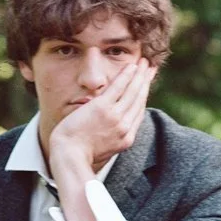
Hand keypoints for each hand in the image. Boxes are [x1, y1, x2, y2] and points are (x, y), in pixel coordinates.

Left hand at [48, 58, 154, 175]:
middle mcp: (124, 128)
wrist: (69, 157)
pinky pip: (119, 88)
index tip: (146, 86)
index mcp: (126, 139)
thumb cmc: (77, 155)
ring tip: (144, 63)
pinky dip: (127, 76)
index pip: (138, 112)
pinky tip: (132, 66)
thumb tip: (109, 131)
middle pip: (139, 100)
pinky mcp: (102, 108)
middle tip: (151, 69)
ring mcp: (115, 117)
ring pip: (133, 92)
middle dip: (146, 82)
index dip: (144, 96)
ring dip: (140, 75)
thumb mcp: (102, 150)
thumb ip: (110, 138)